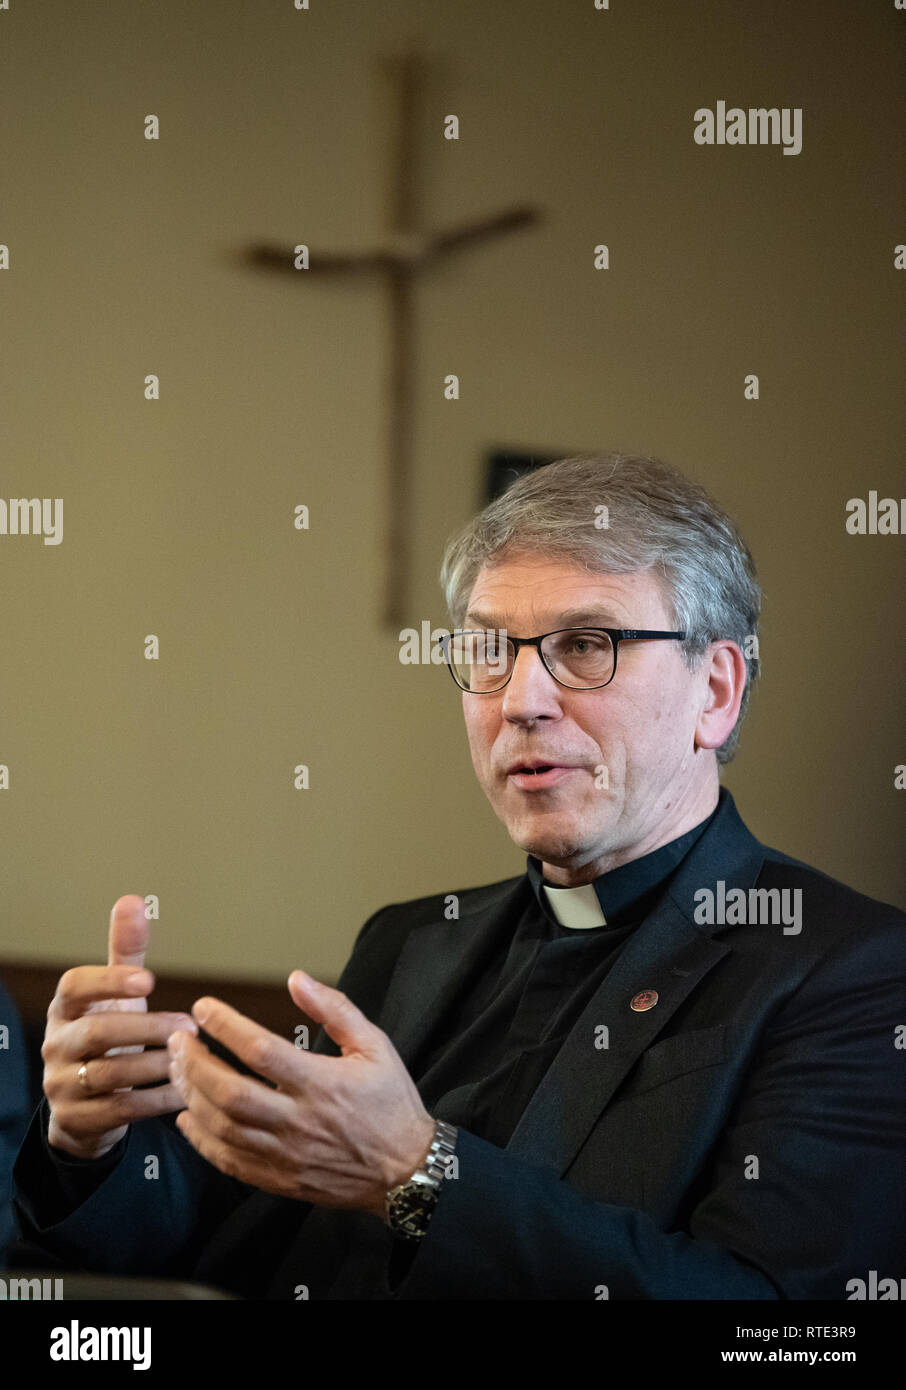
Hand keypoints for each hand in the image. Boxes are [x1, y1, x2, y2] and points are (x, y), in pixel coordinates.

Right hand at [43, 895, 197, 1159]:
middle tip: (190, 1026)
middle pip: (98, 1032)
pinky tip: (186, 1091)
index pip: (75, 986)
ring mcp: (63, 1084)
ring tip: (194, 1057)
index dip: (110, 981)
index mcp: (66, 1008)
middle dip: (148, 1028)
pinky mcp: (78, 1119)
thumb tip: (133, 900)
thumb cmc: (108, 1036)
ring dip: (159, 1064)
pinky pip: (122, 1109)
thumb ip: (125, 953)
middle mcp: (57, 1045)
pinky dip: (158, 1099)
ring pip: (112, 1073)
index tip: (150, 981)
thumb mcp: (115, 996)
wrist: (85, 1105)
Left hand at [168, 971, 435, 1217]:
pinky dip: (201, 1141)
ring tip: (177, 1071)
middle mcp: (299, 1120)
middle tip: (177, 1040)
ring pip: (224, 1128)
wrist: (406, 1170)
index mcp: (322, 1082)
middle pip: (231, 1092)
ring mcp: (286, 1154)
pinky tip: (187, 1118)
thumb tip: (296, 979)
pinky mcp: (280, 1179)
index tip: (203, 1008)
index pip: (261, 1049)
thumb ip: (335, 1009)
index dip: (226, 1025)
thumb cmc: (391, 1102)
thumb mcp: (375, 1046)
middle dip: (195, 1063)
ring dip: (192, 1097)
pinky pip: (229, 1162)